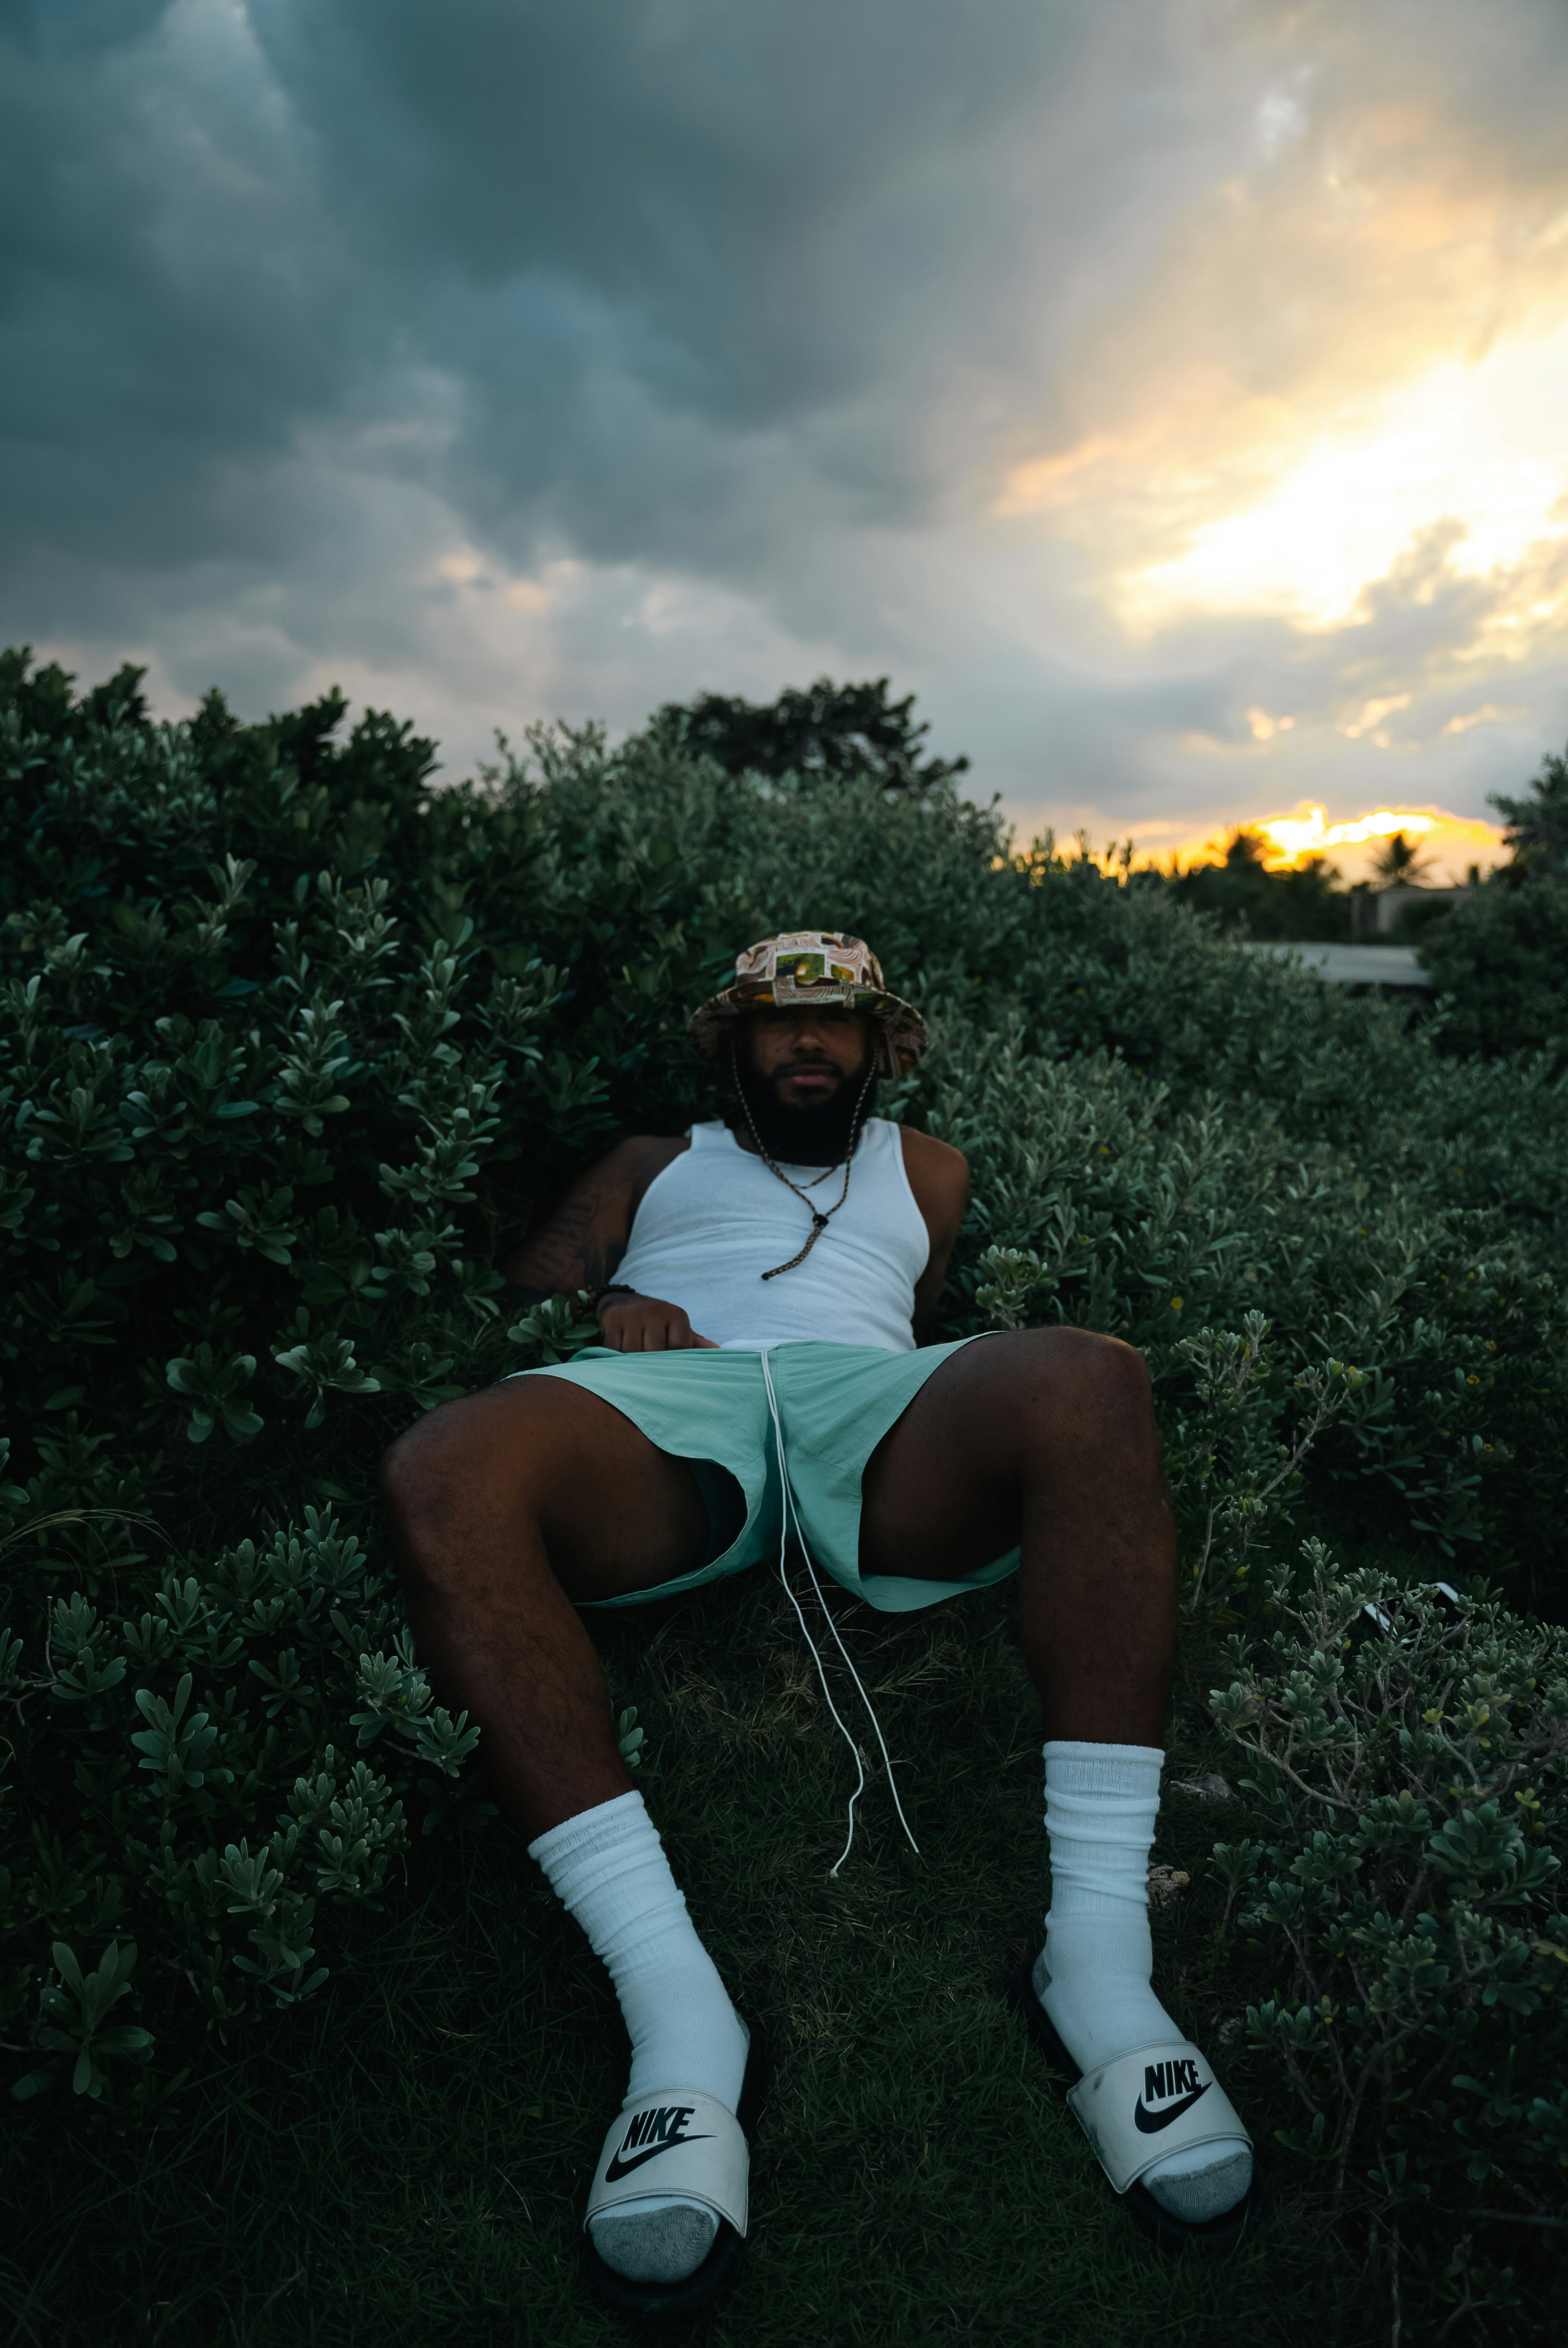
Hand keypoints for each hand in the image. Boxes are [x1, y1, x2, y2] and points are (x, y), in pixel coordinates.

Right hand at [595, 1293, 717, 1351]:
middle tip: (646, 1366)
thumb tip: (720, 1353)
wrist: (623, 1302)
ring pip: (632, 1352)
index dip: (671, 1360)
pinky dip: (614, 1355)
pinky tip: (618, 1353)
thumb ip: (695, 1342)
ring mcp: (632, 1314)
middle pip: (654, 1352)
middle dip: (650, 1362)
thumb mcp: (677, 1329)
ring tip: (633, 1359)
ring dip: (631, 1361)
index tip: (665, 1362)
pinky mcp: (612, 1318)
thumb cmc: (656, 1323)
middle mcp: (655, 1311)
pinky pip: (613, 1348)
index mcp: (677, 1315)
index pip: (678, 1348)